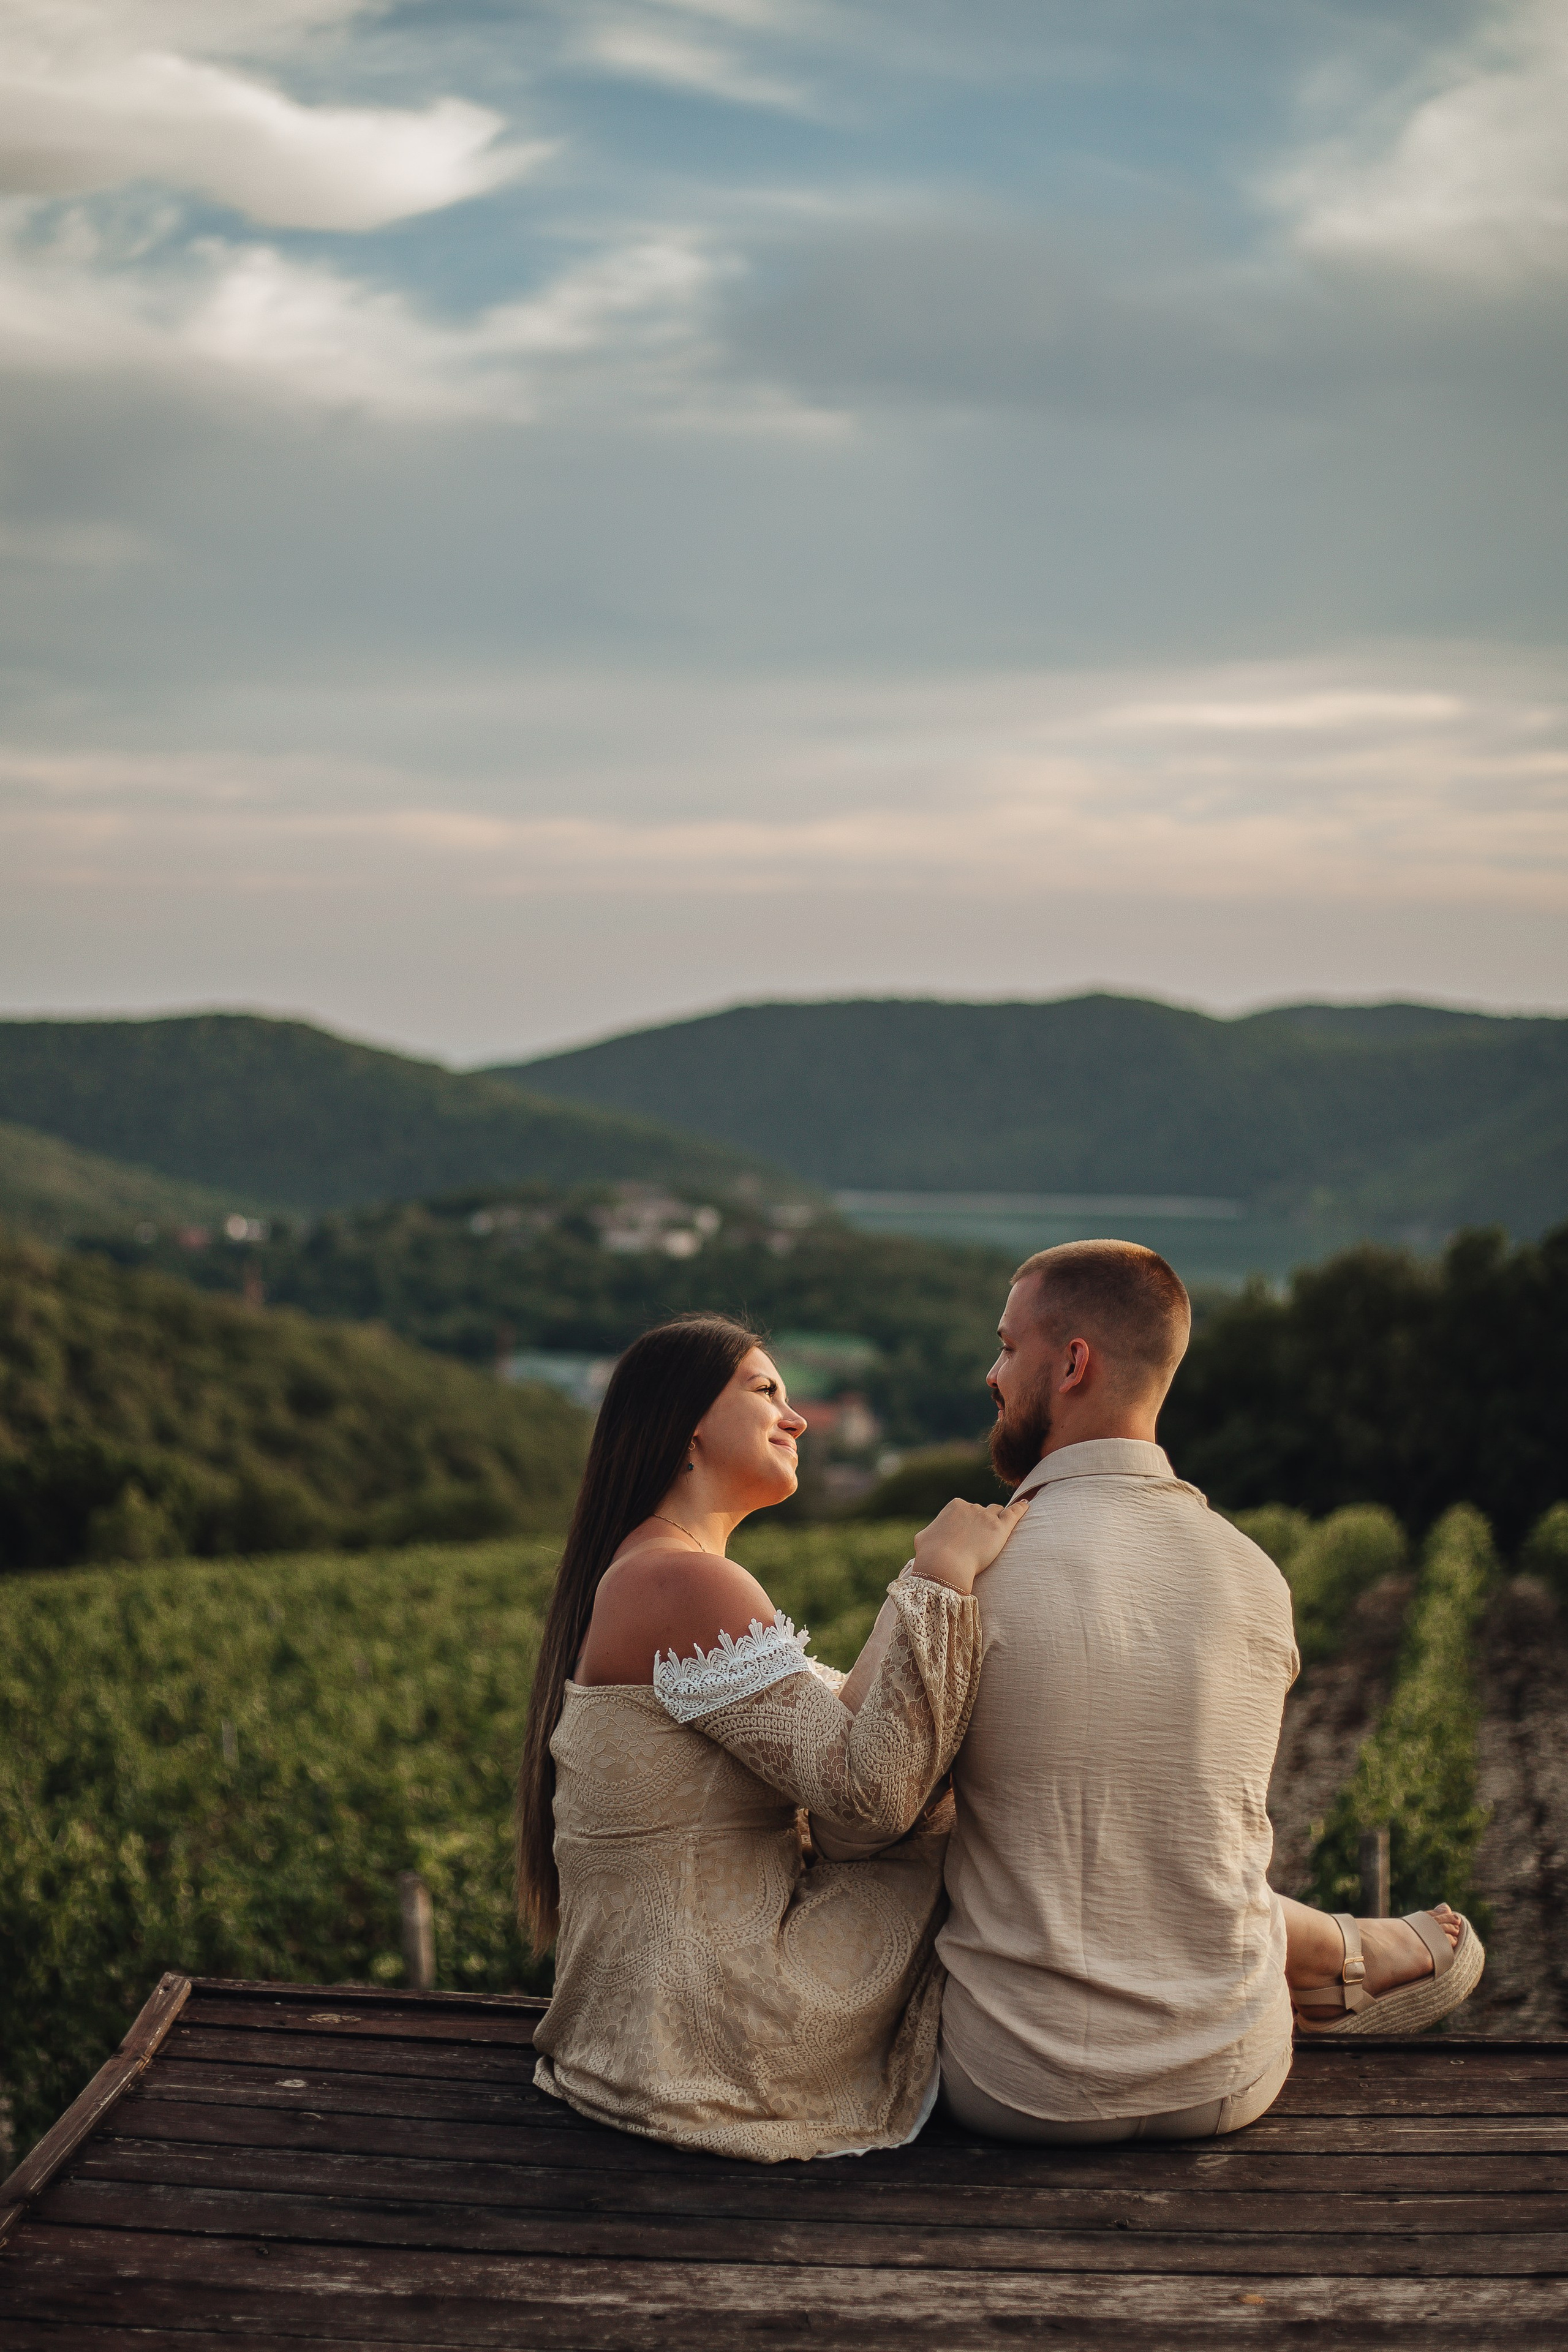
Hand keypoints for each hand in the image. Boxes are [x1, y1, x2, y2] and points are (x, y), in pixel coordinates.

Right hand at [911, 1495, 1030, 1594]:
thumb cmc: (930, 1554)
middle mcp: (972, 1507)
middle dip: (981, 1523)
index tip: (966, 1536)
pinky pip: (1015, 1513)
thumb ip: (932, 1532)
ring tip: (998, 1532)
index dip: (968, 1523)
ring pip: (997, 1512)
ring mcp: (987, 1517)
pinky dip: (1021, 1508)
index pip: (967, 1509)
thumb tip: (931, 1535)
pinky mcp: (1000, 1528)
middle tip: (979, 1541)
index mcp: (954, 1506)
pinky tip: (1026, 1505)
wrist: (944, 1565)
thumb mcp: (924, 1538)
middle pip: (982, 1511)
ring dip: (997, 1520)